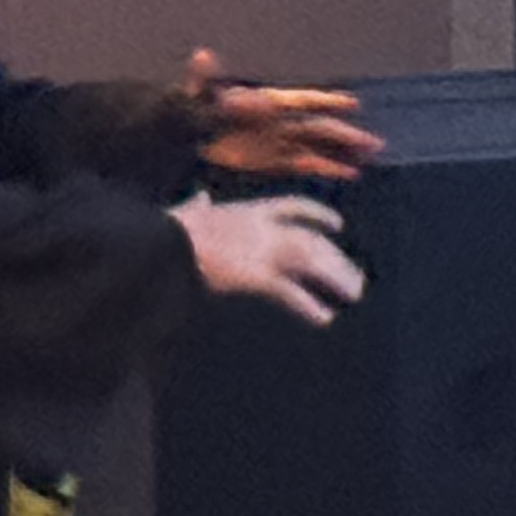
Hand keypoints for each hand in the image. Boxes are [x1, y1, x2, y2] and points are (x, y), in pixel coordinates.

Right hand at [173, 192, 365, 327]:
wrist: (160, 243)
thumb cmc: (168, 230)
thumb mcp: (189, 212)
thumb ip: (198, 206)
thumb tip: (199, 198)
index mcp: (249, 211)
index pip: (294, 208)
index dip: (319, 215)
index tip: (337, 224)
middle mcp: (263, 228)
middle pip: (312, 240)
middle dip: (337, 259)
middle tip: (356, 279)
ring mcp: (261, 250)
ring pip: (311, 262)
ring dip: (335, 278)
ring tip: (353, 295)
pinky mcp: (255, 276)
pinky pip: (291, 293)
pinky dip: (309, 306)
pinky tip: (324, 317)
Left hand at [181, 49, 379, 185]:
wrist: (189, 134)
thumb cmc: (194, 108)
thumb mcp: (197, 94)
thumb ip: (204, 79)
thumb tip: (202, 56)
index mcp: (266, 102)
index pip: (301, 101)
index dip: (325, 102)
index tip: (351, 104)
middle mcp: (281, 120)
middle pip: (319, 126)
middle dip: (345, 133)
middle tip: (373, 140)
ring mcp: (281, 141)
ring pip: (319, 144)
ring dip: (344, 150)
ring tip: (370, 155)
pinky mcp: (276, 161)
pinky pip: (307, 163)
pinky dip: (328, 167)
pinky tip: (349, 172)